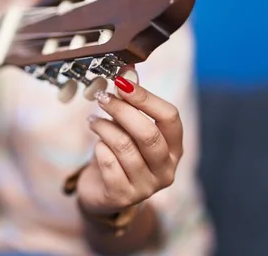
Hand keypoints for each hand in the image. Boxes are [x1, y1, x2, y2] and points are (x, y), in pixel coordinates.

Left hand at [76, 70, 183, 216]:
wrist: (102, 192)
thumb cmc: (119, 154)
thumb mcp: (128, 127)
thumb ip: (130, 101)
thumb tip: (127, 71)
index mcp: (175, 148)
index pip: (170, 117)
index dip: (145, 97)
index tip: (121, 82)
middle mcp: (166, 170)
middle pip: (148, 133)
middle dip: (121, 110)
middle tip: (101, 97)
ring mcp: (146, 187)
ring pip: (124, 147)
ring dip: (104, 127)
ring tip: (93, 120)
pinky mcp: (123, 197)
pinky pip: (108, 163)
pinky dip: (99, 148)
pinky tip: (97, 144)